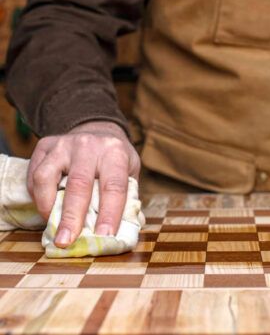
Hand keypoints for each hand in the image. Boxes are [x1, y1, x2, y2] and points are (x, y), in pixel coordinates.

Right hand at [27, 121, 140, 247]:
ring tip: (52, 227)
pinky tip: (46, 209)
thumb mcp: (130, 172)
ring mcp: (64, 144)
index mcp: (115, 152)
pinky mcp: (45, 146)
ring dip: (48, 207)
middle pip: (79, 185)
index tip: (104, 236)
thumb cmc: (115, 159)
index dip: (110, 213)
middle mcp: (89, 145)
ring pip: (48, 177)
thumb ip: (128, 198)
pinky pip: (35, 174)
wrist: (98, 131)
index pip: (114, 186)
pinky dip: (38, 196)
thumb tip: (127, 231)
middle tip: (66, 241)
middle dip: (72, 217)